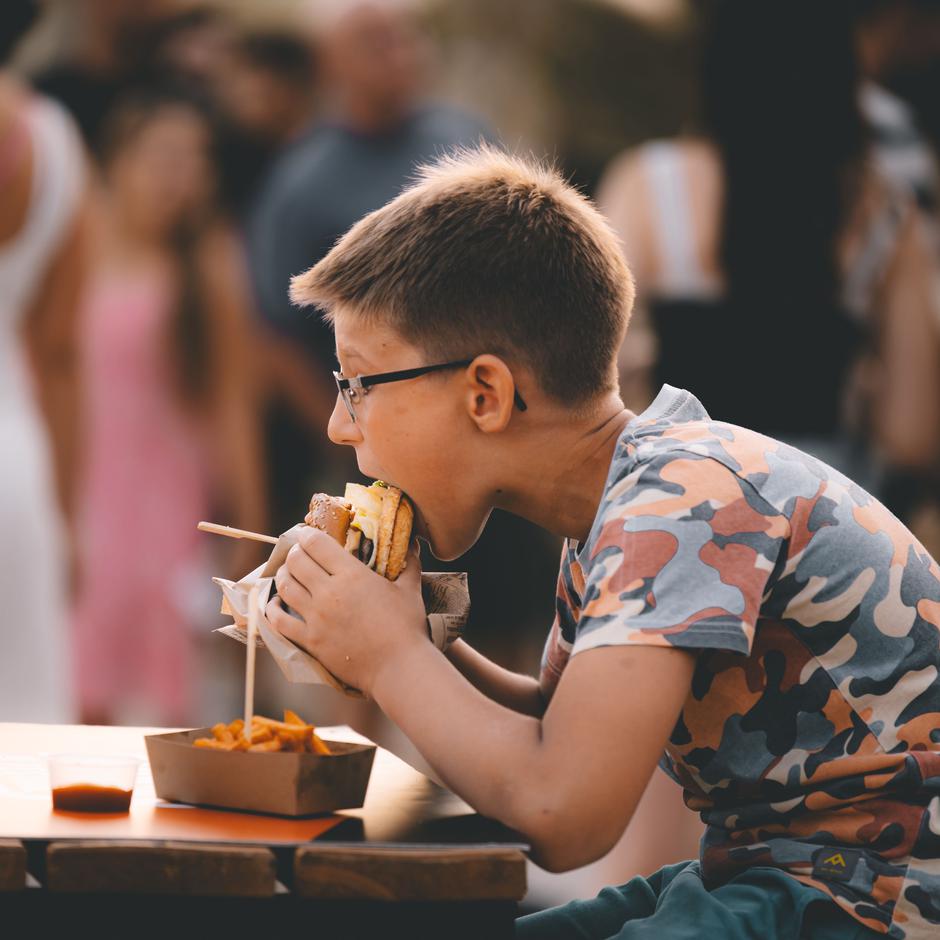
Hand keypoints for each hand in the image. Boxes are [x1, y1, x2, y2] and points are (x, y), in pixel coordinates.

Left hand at [266, 528, 426, 694]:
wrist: (398, 666)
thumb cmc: (406, 626)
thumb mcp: (410, 589)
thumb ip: (408, 563)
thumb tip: (413, 543)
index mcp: (352, 574)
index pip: (316, 543)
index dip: (308, 535)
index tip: (308, 535)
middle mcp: (328, 592)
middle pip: (296, 561)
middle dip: (295, 553)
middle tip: (299, 553)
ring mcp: (316, 617)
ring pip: (284, 587)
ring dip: (283, 575)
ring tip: (288, 573)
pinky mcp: (310, 641)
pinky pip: (280, 620)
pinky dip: (272, 609)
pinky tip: (274, 603)